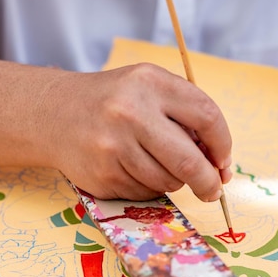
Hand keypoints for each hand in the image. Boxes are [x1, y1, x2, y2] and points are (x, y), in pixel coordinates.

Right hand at [40, 63, 231, 200]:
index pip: (207, 116)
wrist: (54, 113)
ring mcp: (113, 146)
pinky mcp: (102, 174)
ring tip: (154, 164)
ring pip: (167, 182)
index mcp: (150, 83)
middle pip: (190, 161)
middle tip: (213, 190)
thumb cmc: (111, 101)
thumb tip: (218, 163)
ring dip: (172, 181)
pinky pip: (143, 193)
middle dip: (209, 182)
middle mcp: (131, 113)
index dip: (223, 145)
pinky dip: (147, 187)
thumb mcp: (147, 87)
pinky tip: (131, 168)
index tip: (223, 161)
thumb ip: (184, 114)